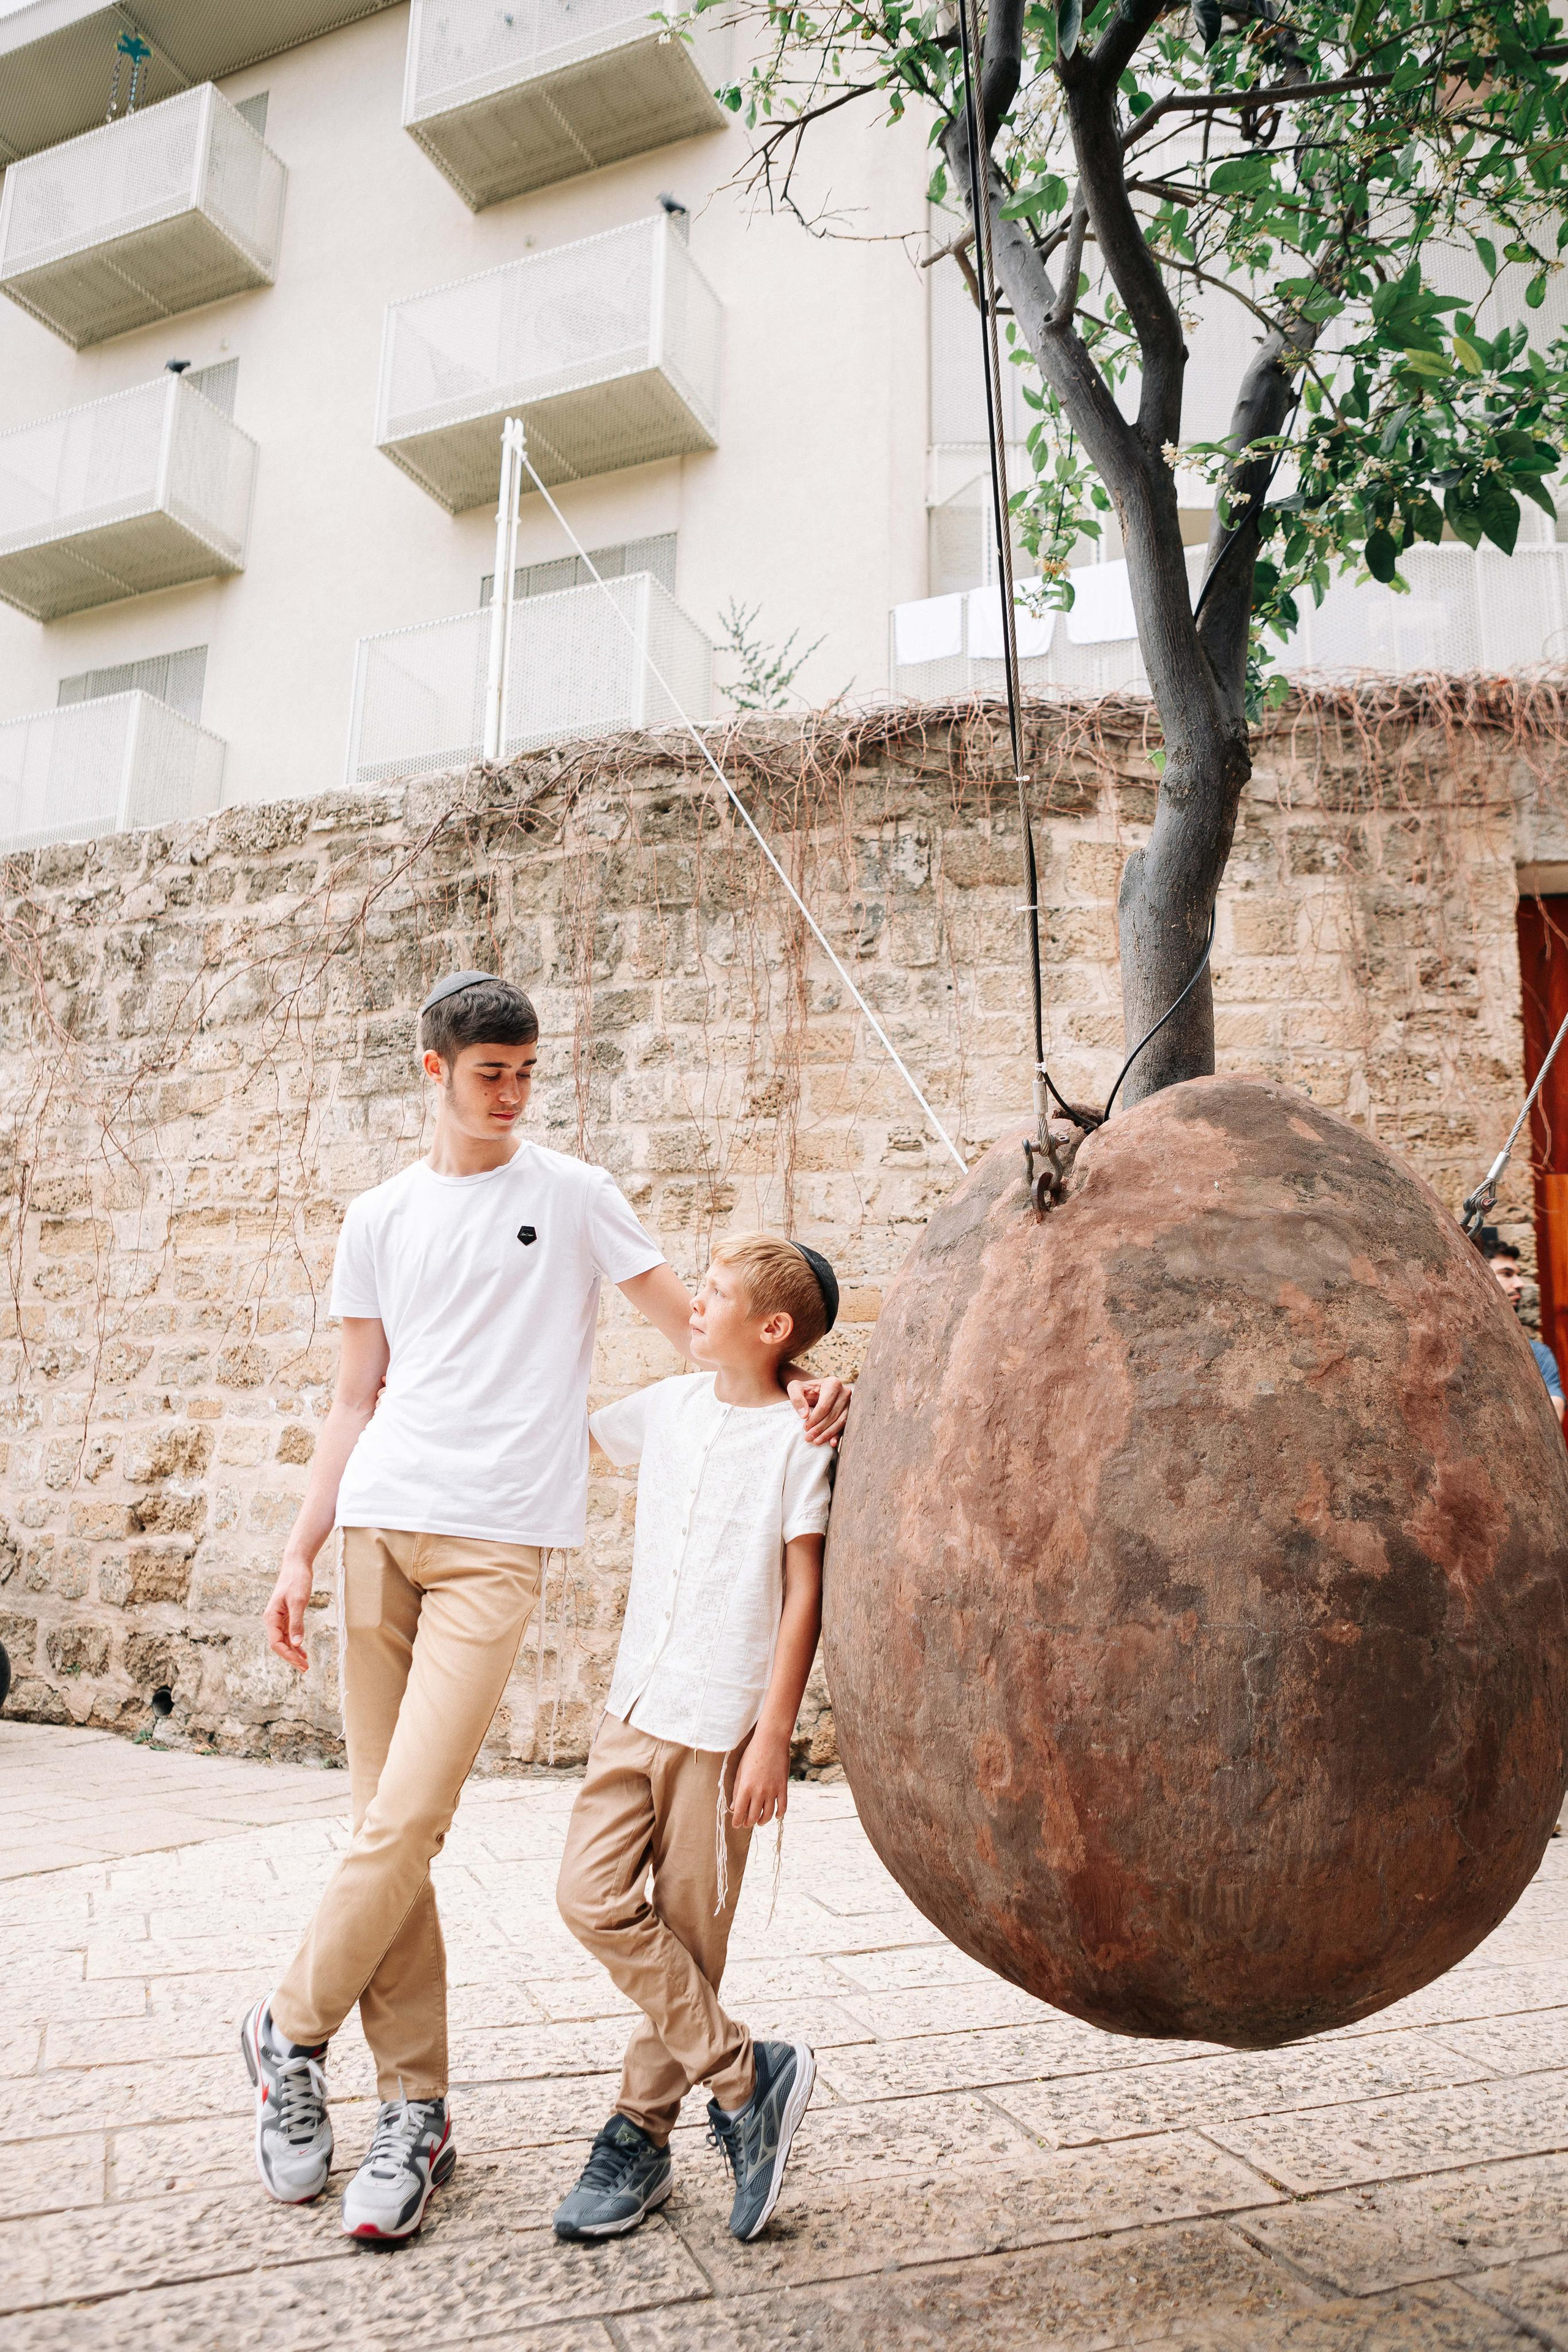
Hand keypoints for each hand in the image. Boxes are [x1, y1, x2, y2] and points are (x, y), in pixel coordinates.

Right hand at [264, 1556, 314, 1672]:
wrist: (297, 1564)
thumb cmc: (296, 1580)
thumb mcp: (298, 1601)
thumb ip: (297, 1622)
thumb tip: (296, 1644)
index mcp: (271, 1617)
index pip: (276, 1643)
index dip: (288, 1655)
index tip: (300, 1663)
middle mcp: (272, 1620)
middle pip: (280, 1644)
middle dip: (291, 1657)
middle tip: (305, 1668)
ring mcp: (279, 1618)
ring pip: (284, 1640)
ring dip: (294, 1652)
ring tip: (305, 1664)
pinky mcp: (286, 1615)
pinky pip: (289, 1634)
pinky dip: (296, 1643)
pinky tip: (302, 1651)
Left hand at [729, 1731, 790, 1829]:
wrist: (771, 1741)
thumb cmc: (752, 1753)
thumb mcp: (740, 1770)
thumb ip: (737, 1790)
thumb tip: (734, 1806)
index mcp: (745, 1787)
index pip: (740, 1812)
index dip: (737, 1821)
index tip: (736, 1825)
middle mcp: (759, 1792)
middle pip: (753, 1816)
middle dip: (748, 1822)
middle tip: (747, 1823)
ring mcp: (772, 1790)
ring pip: (768, 1815)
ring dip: (763, 1821)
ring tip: (759, 1821)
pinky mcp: (783, 1787)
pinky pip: (782, 1806)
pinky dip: (779, 1814)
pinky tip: (776, 1815)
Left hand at [786, 1373, 849, 1447]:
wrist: (814, 1390)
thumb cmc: (805, 1389)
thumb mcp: (795, 1388)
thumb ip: (796, 1398)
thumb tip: (804, 1415)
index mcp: (833, 1383)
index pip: (825, 1406)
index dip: (814, 1419)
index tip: (805, 1427)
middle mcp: (845, 1392)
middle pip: (833, 1414)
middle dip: (820, 1428)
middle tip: (808, 1438)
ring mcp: (850, 1402)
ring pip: (841, 1421)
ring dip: (828, 1433)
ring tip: (816, 1441)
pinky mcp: (850, 1412)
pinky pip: (846, 1425)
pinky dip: (838, 1435)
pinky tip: (831, 1443)